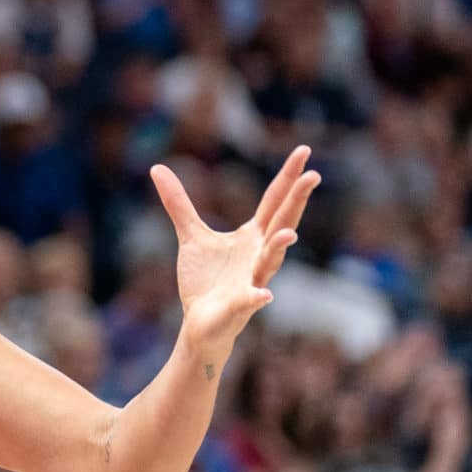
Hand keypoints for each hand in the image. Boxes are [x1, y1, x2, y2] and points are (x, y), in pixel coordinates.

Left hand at [151, 145, 318, 359]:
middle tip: (313, 176)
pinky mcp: (240, 305)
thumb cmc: (205, 279)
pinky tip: (263, 294)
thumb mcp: (191, 235)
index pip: (274, 201)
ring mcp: (252, 279)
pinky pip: (251, 300)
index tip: (304, 150)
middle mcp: (258, 254)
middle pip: (282, 222)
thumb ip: (179, 203)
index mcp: (252, 236)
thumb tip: (158, 167)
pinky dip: (256, 296)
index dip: (288, 177)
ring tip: (288, 234)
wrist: (200, 321)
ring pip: (271, 261)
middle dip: (296, 201)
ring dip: (279, 248)